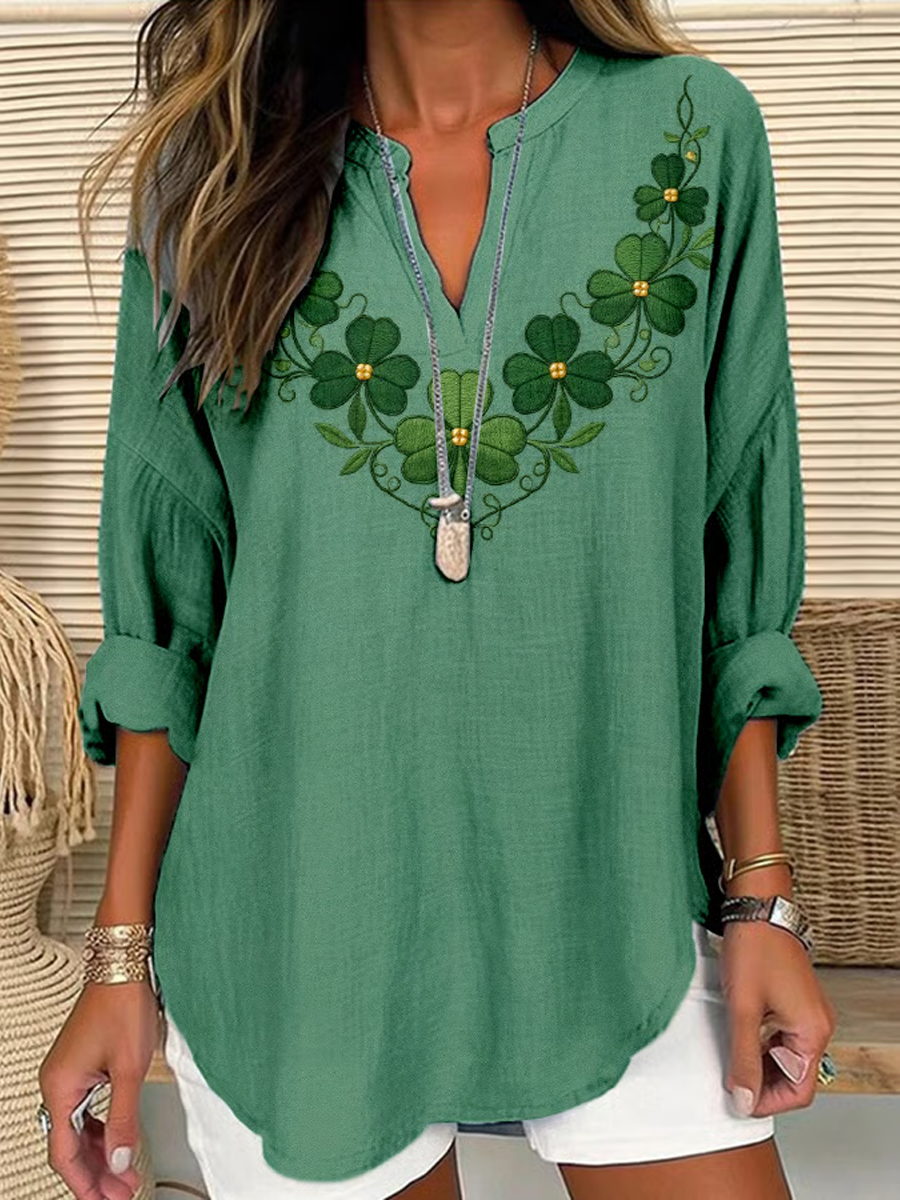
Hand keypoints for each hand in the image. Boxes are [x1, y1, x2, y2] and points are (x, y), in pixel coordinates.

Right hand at [38, 979, 159, 1198]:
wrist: (124, 967)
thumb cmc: (123, 1006)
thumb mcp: (129, 1069)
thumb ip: (124, 1119)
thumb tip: (122, 1161)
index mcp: (60, 1088)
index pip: (65, 1153)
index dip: (86, 1183)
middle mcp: (56, 1083)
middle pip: (70, 1145)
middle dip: (97, 1173)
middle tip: (122, 1193)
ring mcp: (67, 1075)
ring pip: (78, 1130)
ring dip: (101, 1154)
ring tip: (125, 1174)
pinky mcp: (80, 1066)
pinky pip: (84, 1111)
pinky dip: (101, 1131)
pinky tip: (117, 1143)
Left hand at [719, 919, 837, 1117]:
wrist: (757, 908)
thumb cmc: (754, 949)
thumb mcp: (743, 1010)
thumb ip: (743, 1058)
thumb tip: (743, 1098)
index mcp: (812, 1032)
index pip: (799, 1091)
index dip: (767, 1102)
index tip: (738, 1100)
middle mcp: (816, 1025)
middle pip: (794, 1076)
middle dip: (762, 1084)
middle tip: (730, 1081)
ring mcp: (807, 1013)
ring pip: (787, 1057)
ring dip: (760, 1064)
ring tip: (730, 1058)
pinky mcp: (795, 1002)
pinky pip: (783, 1037)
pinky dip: (762, 1045)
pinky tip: (739, 1038)